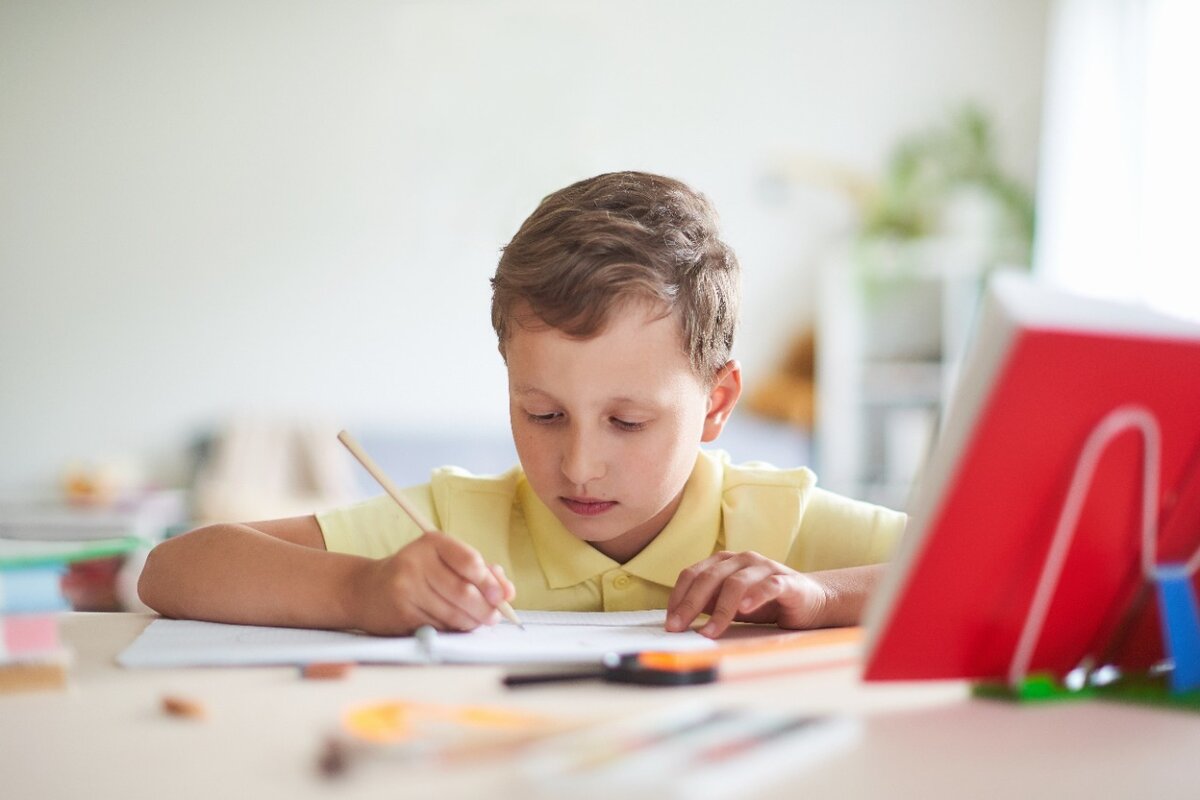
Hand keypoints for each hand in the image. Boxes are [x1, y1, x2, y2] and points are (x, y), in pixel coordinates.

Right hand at [347, 531, 514, 635]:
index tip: (501, 596)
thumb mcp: (445, 562)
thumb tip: (508, 592)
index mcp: (432, 543)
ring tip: (476, 621)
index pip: (470, 562)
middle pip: (464, 592)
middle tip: (493, 616)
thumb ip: (479, 572)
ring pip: (453, 613)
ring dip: (472, 622)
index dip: (490, 583)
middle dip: (486, 609)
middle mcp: (417, 562)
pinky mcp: (401, 613)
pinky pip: (439, 627)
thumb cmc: (416, 574)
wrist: (367, 590)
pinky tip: (454, 625)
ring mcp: (406, 588)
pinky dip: (453, 630)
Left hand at [665, 550, 826, 638]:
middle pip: (709, 577)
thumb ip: (708, 604)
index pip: (692, 574)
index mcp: (724, 562)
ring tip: (709, 632)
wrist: (812, 601)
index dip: (678, 597)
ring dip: (720, 610)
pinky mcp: (787, 581)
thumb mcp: (730, 604)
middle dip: (691, 604)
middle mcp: (743, 560)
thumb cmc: (766, 603)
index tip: (670, 621)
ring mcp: (765, 568)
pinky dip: (756, 596)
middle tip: (679, 627)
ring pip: (736, 583)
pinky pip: (769, 585)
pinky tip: (745, 609)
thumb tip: (678, 618)